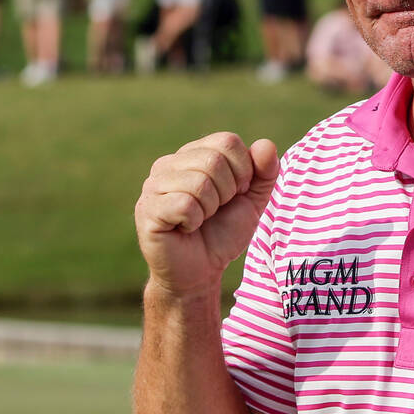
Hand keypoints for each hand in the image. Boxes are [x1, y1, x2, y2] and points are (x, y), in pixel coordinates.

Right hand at [134, 132, 278, 299]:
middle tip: (216, 210)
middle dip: (228, 192)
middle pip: (214, 160)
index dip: (243, 171)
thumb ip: (265, 172)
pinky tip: (187, 228)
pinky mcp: (147, 209)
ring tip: (201, 220)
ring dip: (211, 209)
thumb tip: (266, 144)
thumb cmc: (223, 232)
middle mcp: (169, 163)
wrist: (201, 272)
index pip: (228, 141)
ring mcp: (153, 185)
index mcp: (193, 154)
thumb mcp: (253, 200)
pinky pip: (184, 204)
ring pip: (200, 183)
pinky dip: (195, 221)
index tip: (235, 194)